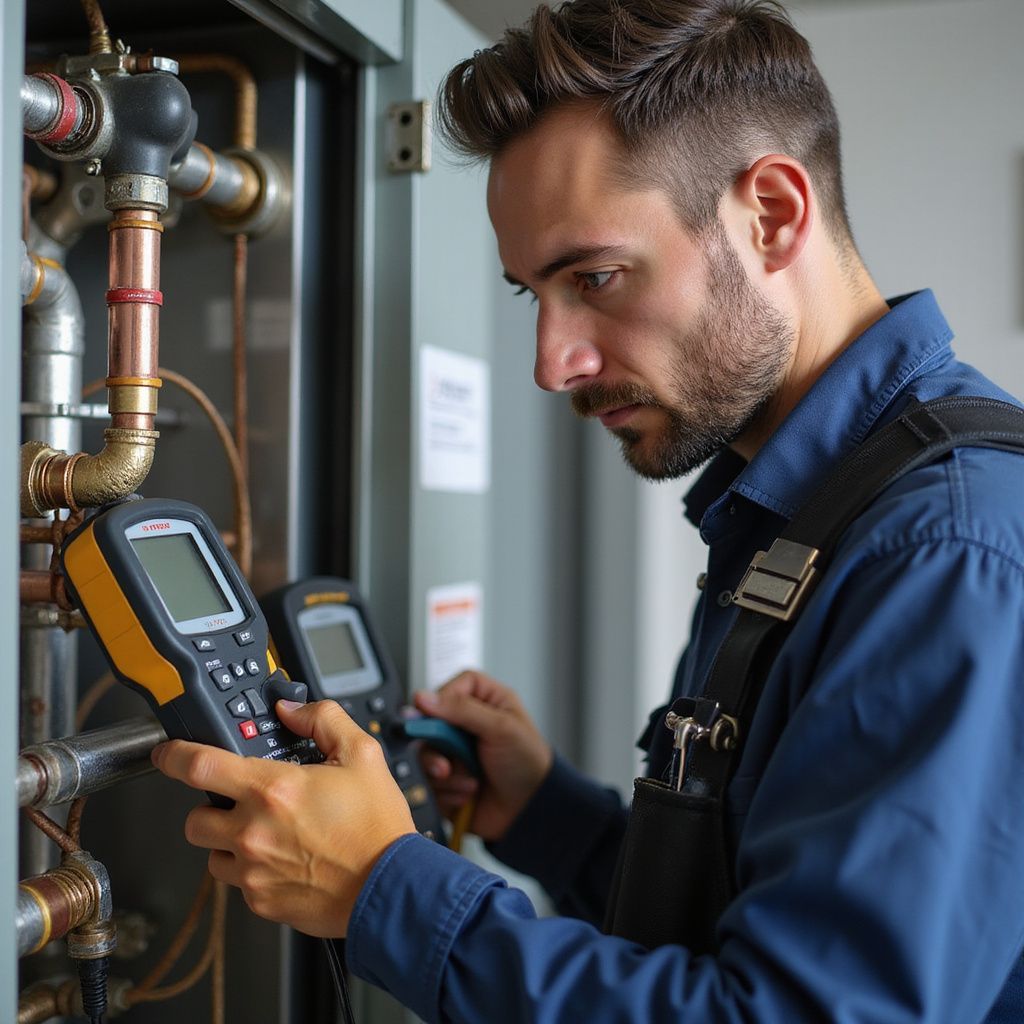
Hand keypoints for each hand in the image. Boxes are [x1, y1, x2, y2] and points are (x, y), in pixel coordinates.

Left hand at [151, 700, 415, 936]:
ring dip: (229, 842)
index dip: (173, 755)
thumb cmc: (378, 828)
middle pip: (194, 817)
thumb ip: (323, 720)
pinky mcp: (260, 901)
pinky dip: (252, 872)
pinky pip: (237, 883)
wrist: (391, 889)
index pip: (198, 766)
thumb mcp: (363, 754)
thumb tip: (292, 710)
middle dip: (212, 806)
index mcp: (273, 789)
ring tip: (268, 836)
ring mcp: (253, 871)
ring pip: (212, 854)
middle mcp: (253, 831)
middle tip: (243, 803)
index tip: (167, 753)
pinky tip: (285, 861)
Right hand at [414, 670, 551, 842]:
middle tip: (446, 765)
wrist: (530, 810)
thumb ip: (463, 709)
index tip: (430, 714)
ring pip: (425, 754)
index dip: (439, 700)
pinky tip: (468, 794)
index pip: (451, 688)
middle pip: (430, 722)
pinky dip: (447, 791)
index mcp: (485, 702)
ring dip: (444, 772)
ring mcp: (454, 752)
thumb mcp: (501, 727)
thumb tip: (424, 698)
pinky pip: (428, 781)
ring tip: (469, 782)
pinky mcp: (445, 779)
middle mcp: (465, 725)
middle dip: (436, 746)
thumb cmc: (528, 763)